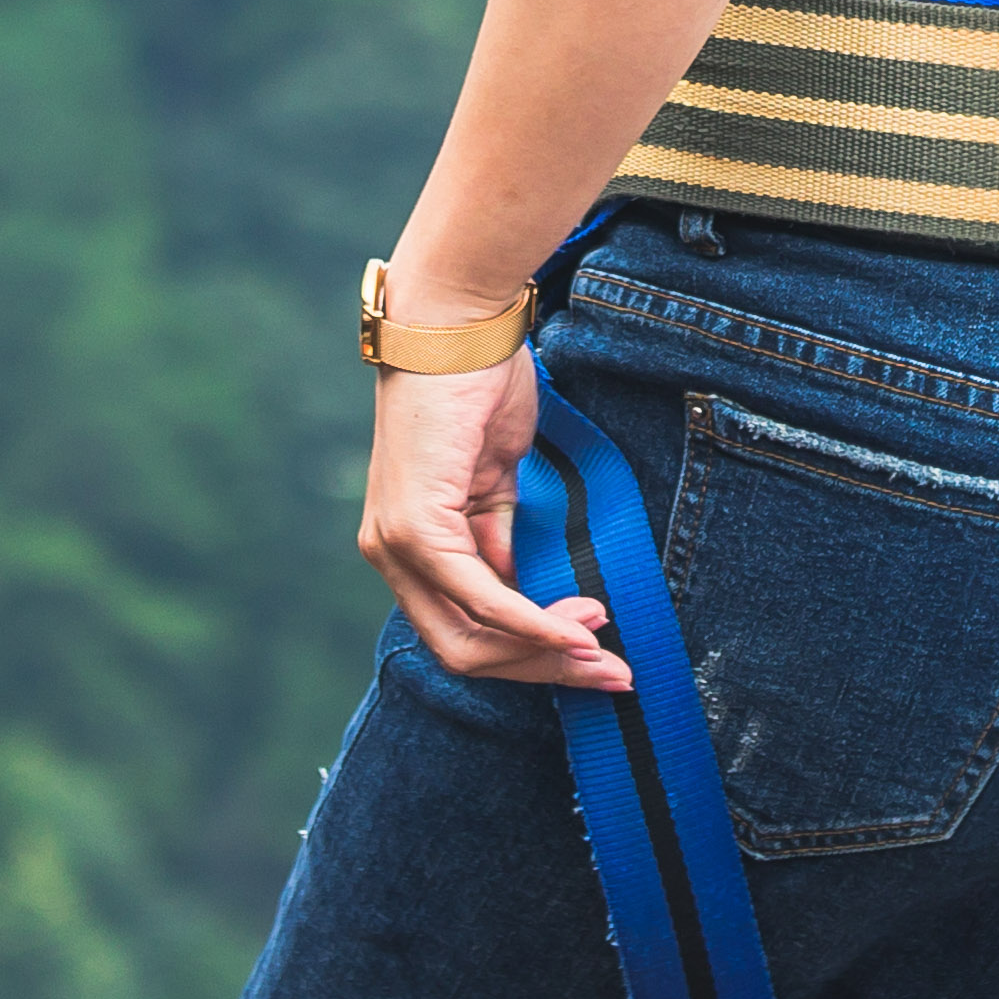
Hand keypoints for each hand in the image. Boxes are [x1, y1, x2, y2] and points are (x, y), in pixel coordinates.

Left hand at [360, 349, 627, 690]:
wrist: (458, 327)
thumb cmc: (481, 388)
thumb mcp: (499, 482)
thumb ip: (504, 540)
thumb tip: (534, 598)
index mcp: (409, 545)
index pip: (464, 631)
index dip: (530, 656)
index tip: (593, 658)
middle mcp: (390, 555)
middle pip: (464, 652)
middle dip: (542, 669)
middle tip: (607, 671)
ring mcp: (395, 546)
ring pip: (469, 637)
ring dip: (543, 650)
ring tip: (600, 645)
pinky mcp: (415, 530)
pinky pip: (478, 597)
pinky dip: (530, 620)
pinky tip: (574, 626)